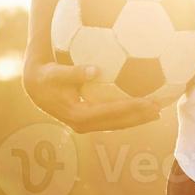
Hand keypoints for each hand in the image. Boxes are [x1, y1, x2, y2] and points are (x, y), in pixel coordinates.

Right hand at [22, 58, 161, 133]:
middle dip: (139, 117)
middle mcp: (83, 124)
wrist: (35, 86)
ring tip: (156, 111)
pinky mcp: (88, 119)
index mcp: (78, 116)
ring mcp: (86, 124)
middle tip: (159, 109)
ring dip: (136, 118)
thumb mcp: (55, 73)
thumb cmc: (46, 75)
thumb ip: (74, 73)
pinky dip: (127, 113)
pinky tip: (141, 104)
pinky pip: (112, 118)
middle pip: (117, 123)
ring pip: (116, 123)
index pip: (111, 113)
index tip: (149, 102)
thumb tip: (96, 70)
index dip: (131, 109)